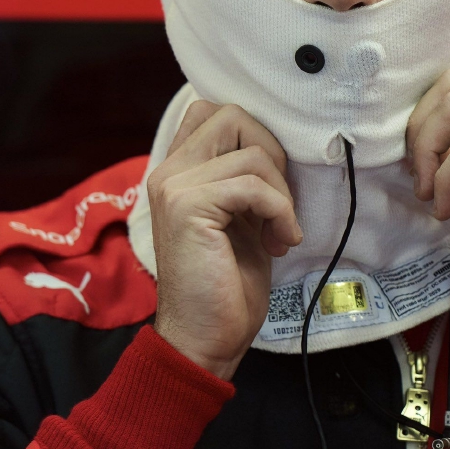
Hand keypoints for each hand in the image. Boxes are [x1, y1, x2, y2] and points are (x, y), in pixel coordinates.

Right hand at [148, 102, 301, 379]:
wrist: (204, 338)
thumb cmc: (226, 284)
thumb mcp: (240, 218)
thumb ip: (244, 180)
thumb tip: (278, 148)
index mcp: (178, 170)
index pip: (211, 110)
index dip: (252, 133)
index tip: (269, 179)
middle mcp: (169, 170)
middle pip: (232, 115)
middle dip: (271, 154)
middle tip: (278, 202)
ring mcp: (174, 186)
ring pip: (251, 151)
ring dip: (281, 192)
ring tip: (279, 232)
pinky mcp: (188, 206)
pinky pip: (253, 186)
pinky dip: (280, 211)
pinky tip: (279, 243)